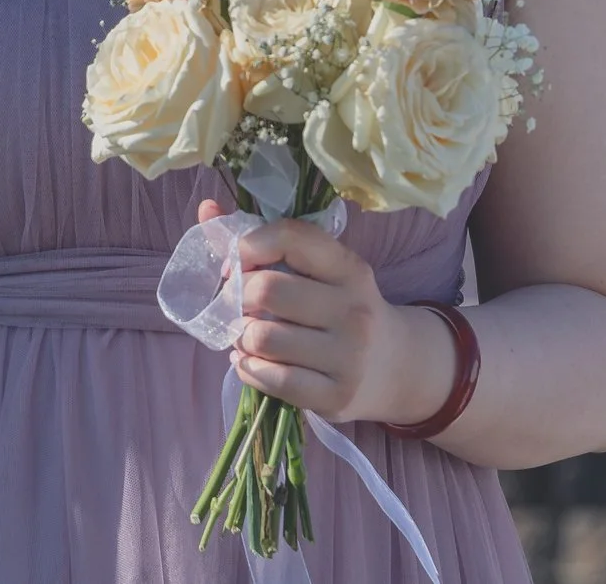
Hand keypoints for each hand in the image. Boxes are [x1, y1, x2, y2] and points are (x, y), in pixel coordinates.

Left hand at [196, 199, 455, 428]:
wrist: (399, 367)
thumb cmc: (342, 309)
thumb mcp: (320, 271)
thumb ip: (264, 241)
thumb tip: (207, 209)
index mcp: (349, 269)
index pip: (289, 237)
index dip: (248, 245)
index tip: (235, 264)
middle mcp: (353, 310)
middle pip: (266, 290)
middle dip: (238, 297)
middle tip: (238, 306)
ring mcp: (348, 357)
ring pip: (263, 338)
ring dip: (241, 337)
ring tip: (247, 337)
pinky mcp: (336, 397)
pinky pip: (271, 380)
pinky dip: (248, 369)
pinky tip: (251, 362)